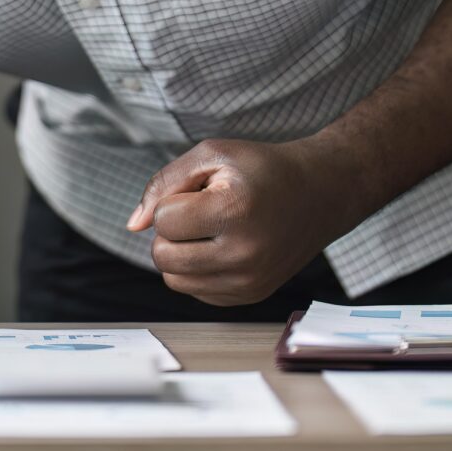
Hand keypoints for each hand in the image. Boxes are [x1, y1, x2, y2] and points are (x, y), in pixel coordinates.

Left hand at [125, 137, 363, 306]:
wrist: (318, 193)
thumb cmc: (261, 169)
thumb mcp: (212, 155)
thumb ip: (164, 184)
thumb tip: (132, 226)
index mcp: (234, 212)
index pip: (164, 221)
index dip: (173, 201)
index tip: (202, 191)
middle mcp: (244, 254)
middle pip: (163, 257)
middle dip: (171, 231)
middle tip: (200, 212)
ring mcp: (249, 281)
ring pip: (174, 280)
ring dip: (181, 253)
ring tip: (210, 229)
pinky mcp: (251, 295)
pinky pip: (196, 292)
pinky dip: (198, 271)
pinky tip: (223, 247)